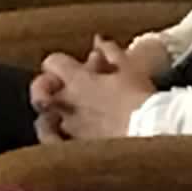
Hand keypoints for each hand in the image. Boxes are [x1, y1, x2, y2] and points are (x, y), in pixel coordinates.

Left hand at [30, 38, 160, 141]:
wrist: (151, 131)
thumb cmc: (141, 97)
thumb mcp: (130, 68)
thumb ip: (110, 52)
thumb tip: (98, 41)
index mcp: (78, 79)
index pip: (52, 62)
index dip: (59, 63)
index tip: (71, 68)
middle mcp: (67, 103)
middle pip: (40, 90)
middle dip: (47, 87)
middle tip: (60, 89)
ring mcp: (69, 128)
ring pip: (45, 118)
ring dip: (53, 112)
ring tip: (61, 114)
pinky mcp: (77, 149)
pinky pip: (53, 144)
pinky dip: (53, 137)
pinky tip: (60, 135)